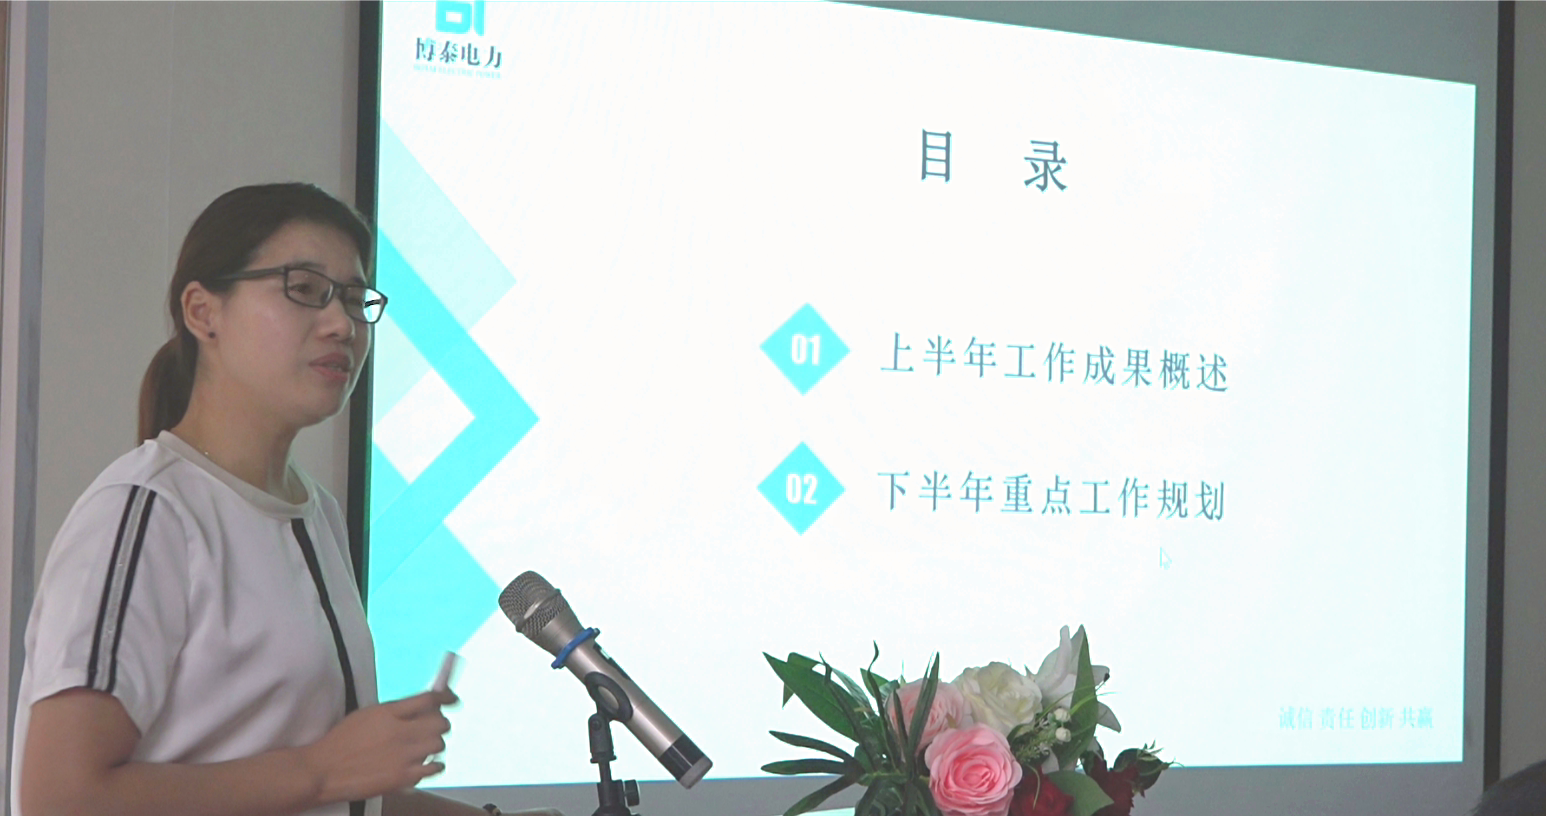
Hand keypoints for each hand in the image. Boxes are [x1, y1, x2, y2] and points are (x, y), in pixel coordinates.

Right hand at [300, 690, 455, 803]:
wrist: (323, 771)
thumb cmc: (341, 742)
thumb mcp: (367, 715)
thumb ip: (396, 710)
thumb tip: (422, 706)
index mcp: (389, 712)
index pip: (429, 699)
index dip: (445, 696)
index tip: (451, 698)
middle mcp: (399, 732)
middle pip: (440, 722)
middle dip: (439, 723)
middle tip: (431, 728)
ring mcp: (403, 756)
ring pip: (439, 744)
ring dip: (434, 745)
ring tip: (423, 748)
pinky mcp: (402, 777)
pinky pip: (434, 768)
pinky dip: (433, 765)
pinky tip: (425, 764)